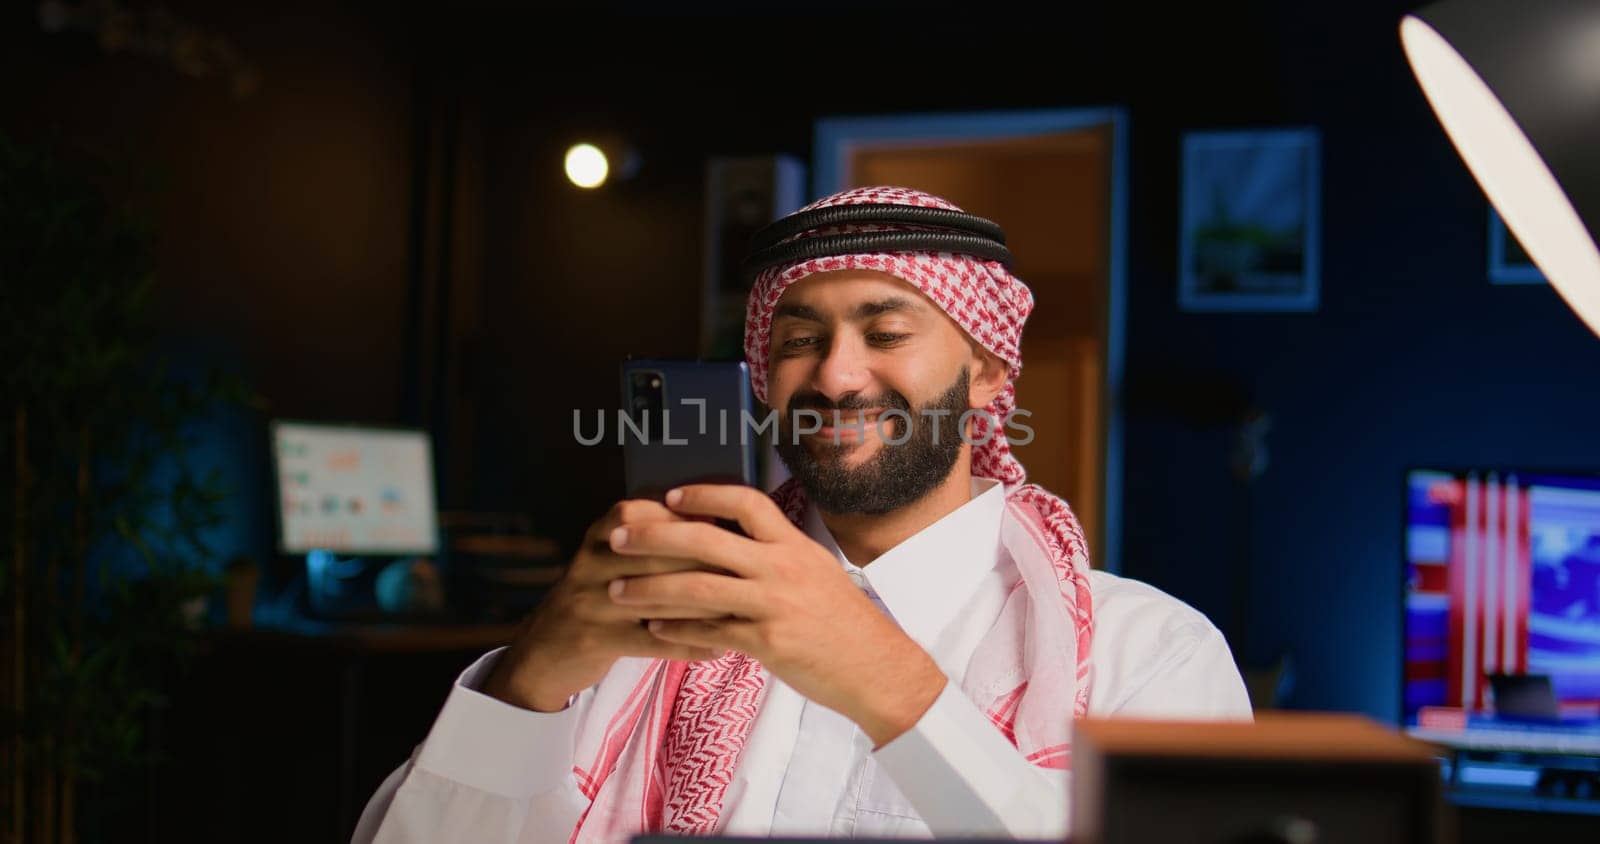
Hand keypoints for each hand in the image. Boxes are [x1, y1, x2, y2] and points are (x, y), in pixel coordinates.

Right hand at [481, 499, 727, 711]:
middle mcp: (591, 562)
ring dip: (705, 606)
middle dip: (706, 564)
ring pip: (657, 598)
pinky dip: (688, 644)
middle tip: (749, 573)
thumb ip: (653, 540)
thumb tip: (716, 518)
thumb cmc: (597, 597)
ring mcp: (590, 601)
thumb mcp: (612, 559)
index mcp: (600, 536)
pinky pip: (651, 641)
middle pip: (657, 555)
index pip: (648, 516)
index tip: (733, 530)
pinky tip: (719, 648)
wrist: (545, 649)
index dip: (690, 521)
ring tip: (743, 610)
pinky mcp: (595, 639)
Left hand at [605, 484, 947, 746]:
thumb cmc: (843, 621)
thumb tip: (735, 537)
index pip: (745, 501)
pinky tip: (651, 627)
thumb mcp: (816, 571)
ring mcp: (774, 605)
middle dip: (654, 536)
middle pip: (707, 539)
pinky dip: (675, 629)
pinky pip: (709, 632)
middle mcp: (783, 567)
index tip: (669, 494)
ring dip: (649, 587)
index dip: (704, 494)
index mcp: (794, 544)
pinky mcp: (767, 643)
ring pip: (698, 588)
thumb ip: (777, 553)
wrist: (876, 669)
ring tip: (616, 589)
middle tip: (617, 536)